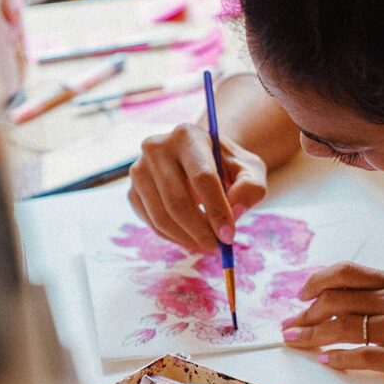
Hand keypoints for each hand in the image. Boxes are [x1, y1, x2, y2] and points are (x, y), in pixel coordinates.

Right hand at [128, 122, 266, 250]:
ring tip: (209, 245)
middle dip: (201, 231)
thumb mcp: (250, 169)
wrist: (201, 158)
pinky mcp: (132, 191)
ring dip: (188, 239)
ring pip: (162, 216)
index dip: (217, 210)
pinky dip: (174, 238)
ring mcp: (139, 169)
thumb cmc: (227, 165)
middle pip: (178, 200)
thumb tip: (233, 212)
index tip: (229, 236)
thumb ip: (251, 187)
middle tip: (219, 248)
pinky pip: (152, 224)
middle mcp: (156, 147)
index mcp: (188, 135)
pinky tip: (193, 237)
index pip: (202, 178)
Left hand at [282, 262, 383, 383]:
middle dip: (305, 311)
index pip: (348, 274)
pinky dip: (341, 358)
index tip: (303, 290)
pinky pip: (366, 357)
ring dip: (311, 334)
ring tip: (294, 340)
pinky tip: (327, 359)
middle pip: (336, 300)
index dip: (318, 280)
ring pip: (343, 327)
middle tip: (289, 320)